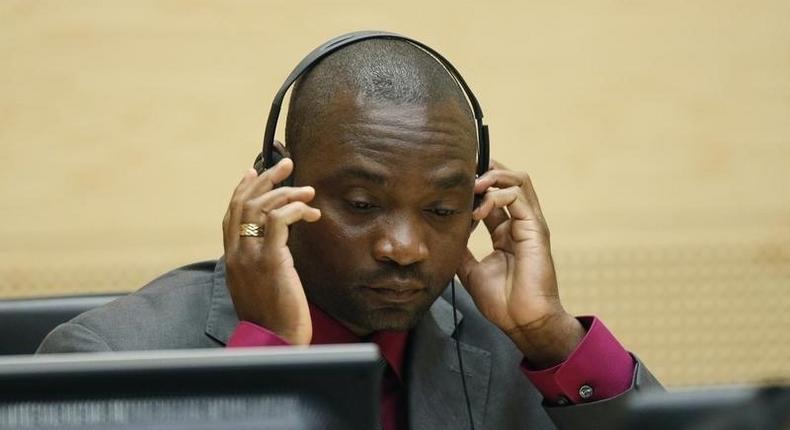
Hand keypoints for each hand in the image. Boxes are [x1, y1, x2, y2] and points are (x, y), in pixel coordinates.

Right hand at [222, 157, 320, 344]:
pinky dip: (294, 209)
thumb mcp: (259, 284)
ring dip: (287, 192)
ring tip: (308, 190)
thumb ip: (260, 261)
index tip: (255, 170)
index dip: (242, 188)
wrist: (274, 341)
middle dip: (266, 179)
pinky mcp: (272, 261)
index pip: (231, 213)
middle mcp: (237, 253)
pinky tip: (309, 211)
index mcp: (232, 258)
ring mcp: (251, 257)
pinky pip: (280, 221)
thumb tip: (276, 245)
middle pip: (245, 203)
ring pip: (261, 208)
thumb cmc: (272, 317)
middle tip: (287, 164)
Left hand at [456, 161, 584, 367]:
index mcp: (506, 231)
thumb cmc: (503, 302)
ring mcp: (530, 224)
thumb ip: (461, 251)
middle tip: (462, 177)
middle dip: (485, 171)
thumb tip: (441, 237)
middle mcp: (520, 223)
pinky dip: (496, 196)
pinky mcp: (535, 229)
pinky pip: (518, 197)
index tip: (452, 184)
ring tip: (472, 187)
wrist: (523, 322)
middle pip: (508, 179)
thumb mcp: (470, 271)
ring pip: (518, 180)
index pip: (494, 194)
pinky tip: (478, 210)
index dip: (476, 184)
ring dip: (492, 177)